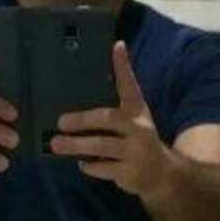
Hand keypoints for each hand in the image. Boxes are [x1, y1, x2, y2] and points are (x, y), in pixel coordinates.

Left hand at [51, 41, 166, 196]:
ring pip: (101, 146)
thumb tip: (84, 90)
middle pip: (108, 118)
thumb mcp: (133, 119)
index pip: (129, 84)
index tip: (117, 46)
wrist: (163, 174)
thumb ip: (114, 106)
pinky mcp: (130, 173)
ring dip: (76, 145)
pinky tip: (80, 163)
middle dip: (82, 120)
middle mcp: (139, 128)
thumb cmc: (138, 139)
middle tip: (60, 122)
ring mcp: (136, 152)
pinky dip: (89, 166)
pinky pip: (103, 168)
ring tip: (56, 145)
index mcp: (136, 110)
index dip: (123, 65)